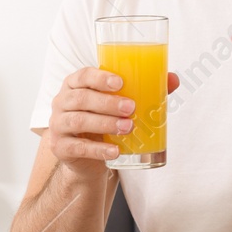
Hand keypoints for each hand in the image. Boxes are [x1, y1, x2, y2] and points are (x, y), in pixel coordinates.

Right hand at [45, 67, 178, 166]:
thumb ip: (145, 90)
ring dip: (105, 123)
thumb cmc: (103, 120)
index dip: (100, 78)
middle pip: (81, 98)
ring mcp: (58, 125)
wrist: (87, 156)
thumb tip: (173, 79)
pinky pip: (78, 147)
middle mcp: (62, 102)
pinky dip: (98, 150)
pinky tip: (115, 151)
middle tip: (131, 108)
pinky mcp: (60, 147)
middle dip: (107, 103)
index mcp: (75, 85)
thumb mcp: (119, 104)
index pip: (83, 75)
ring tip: (127, 127)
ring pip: (79, 120)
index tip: (120, 83)